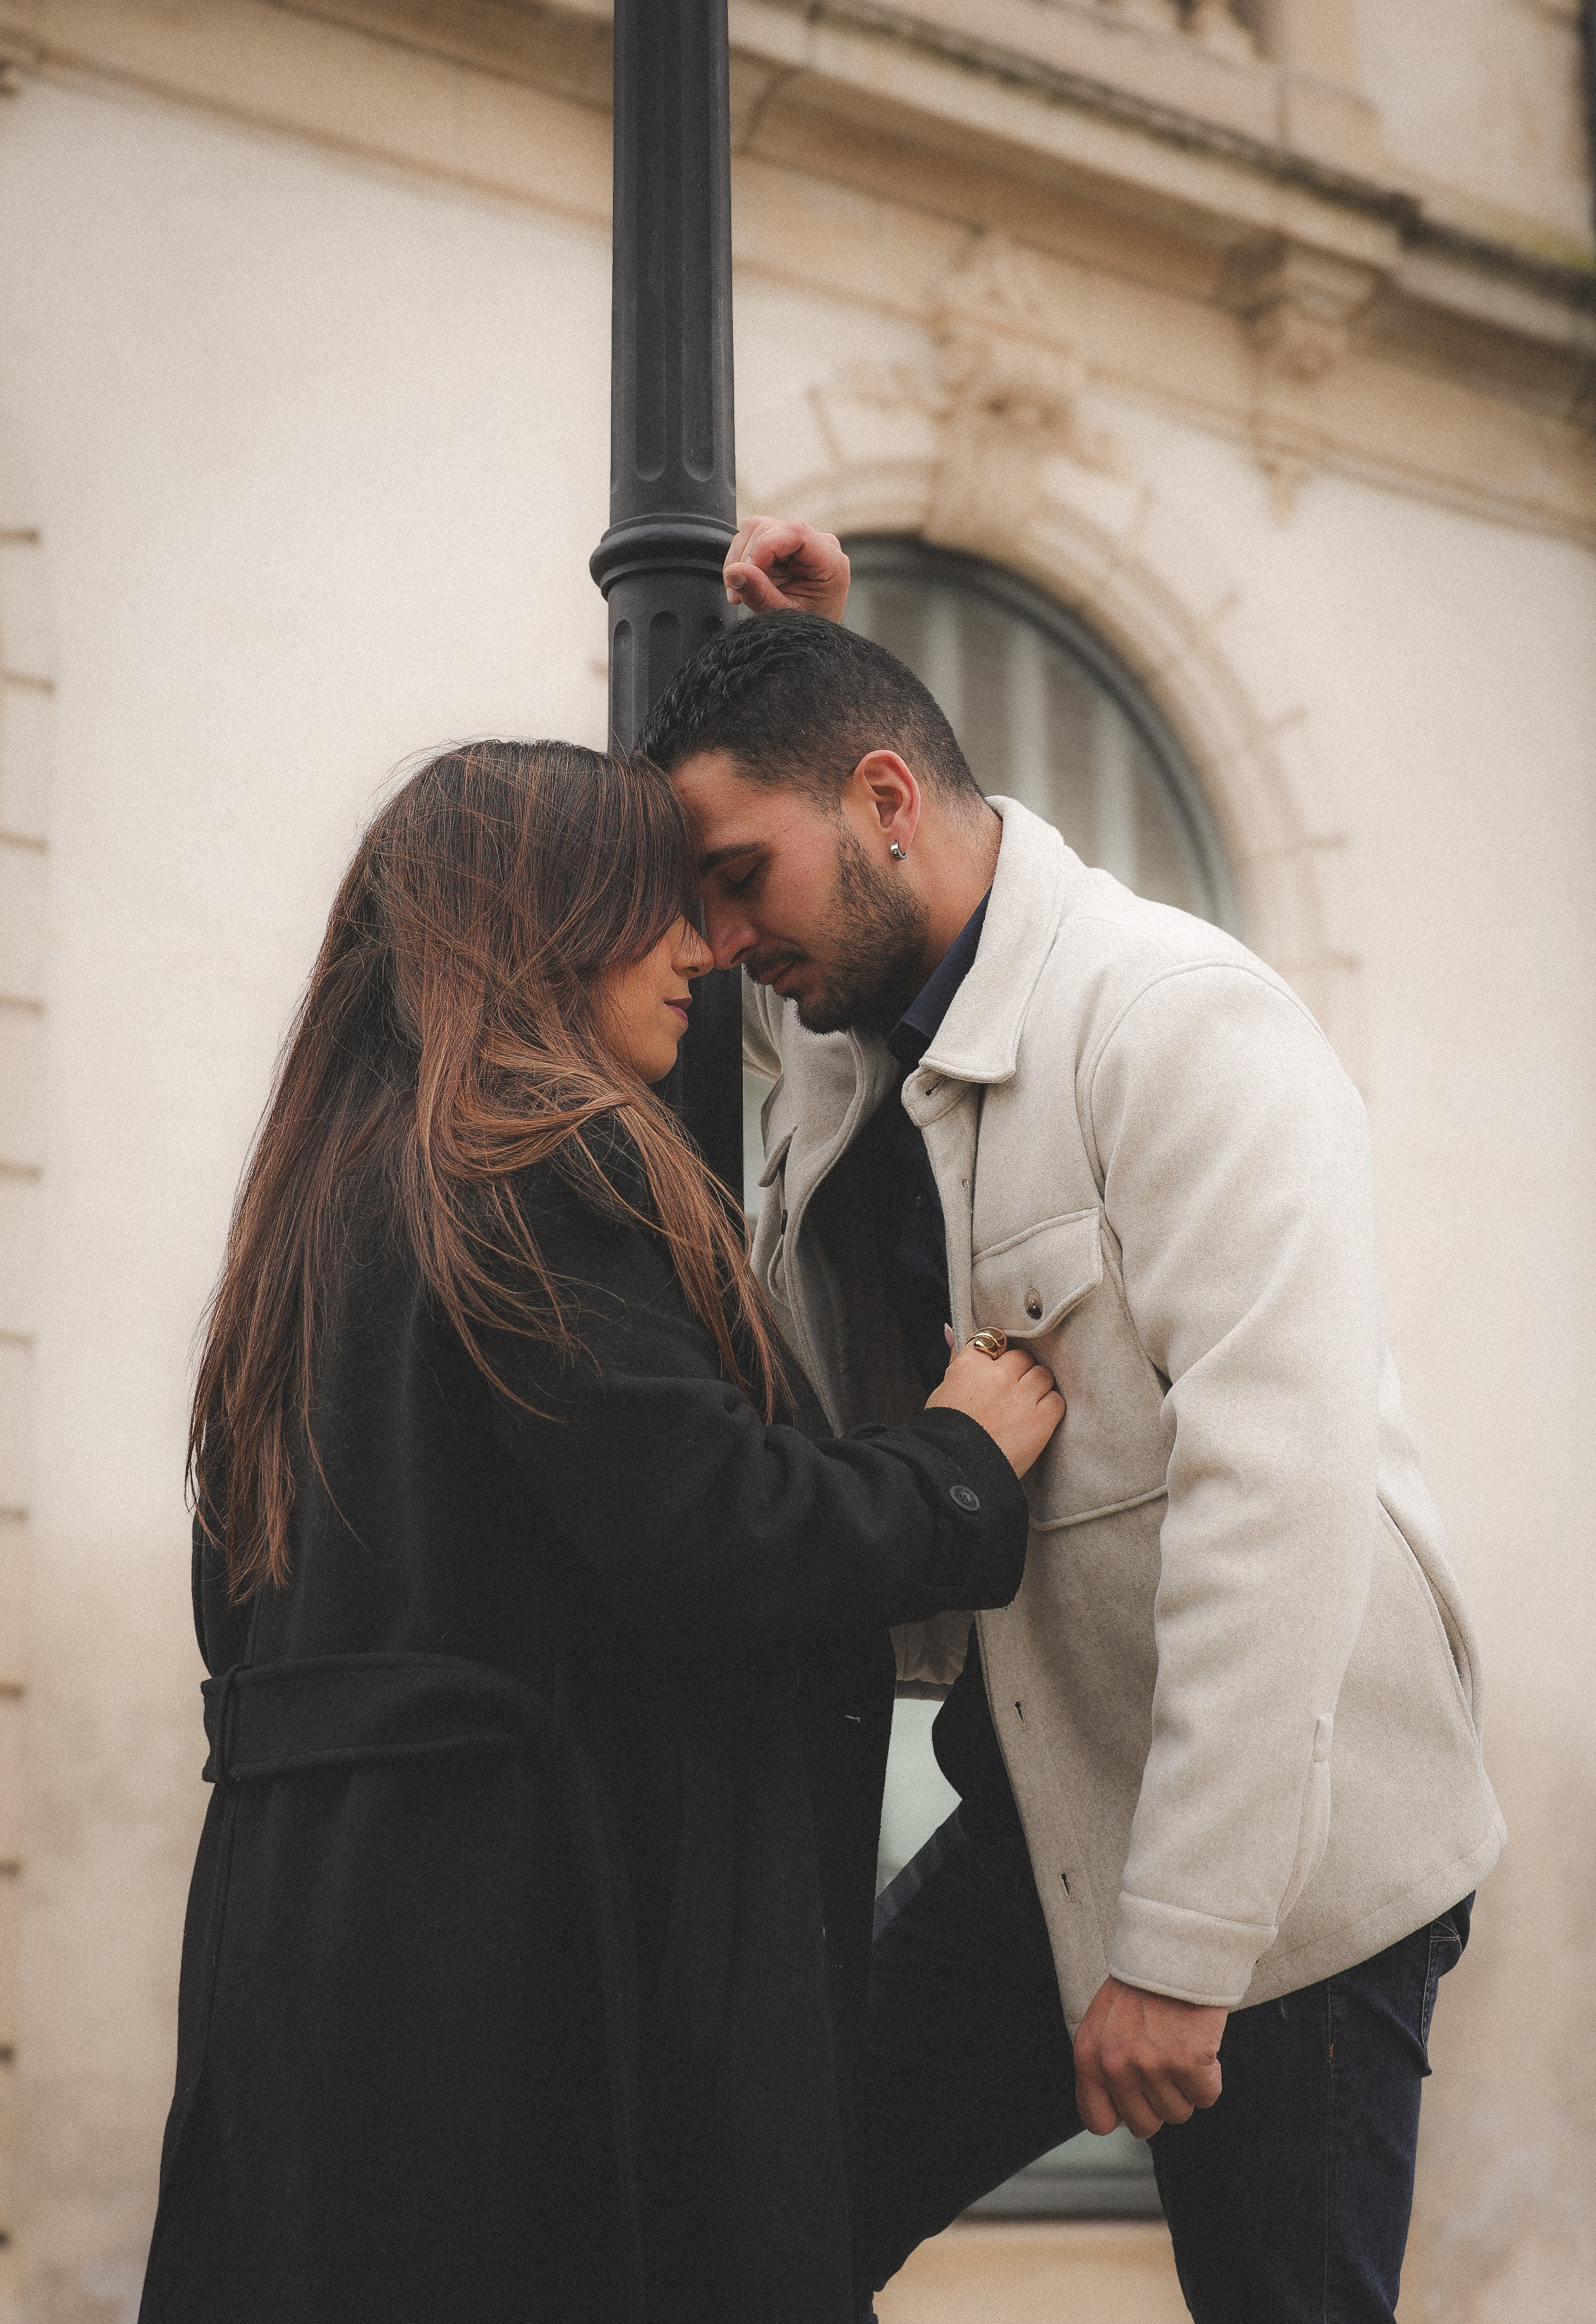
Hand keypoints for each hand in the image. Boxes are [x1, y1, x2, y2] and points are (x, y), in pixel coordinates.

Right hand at [723, 517, 849, 618]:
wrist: (809, 638)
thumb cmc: (805, 630)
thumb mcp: (784, 617)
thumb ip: (760, 594)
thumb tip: (733, 571)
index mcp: (830, 562)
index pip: (795, 532)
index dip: (764, 546)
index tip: (747, 572)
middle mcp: (817, 544)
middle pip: (768, 528)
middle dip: (746, 558)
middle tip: (738, 595)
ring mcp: (798, 542)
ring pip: (754, 529)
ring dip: (739, 560)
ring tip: (739, 593)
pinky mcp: (781, 544)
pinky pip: (750, 539)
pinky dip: (739, 561)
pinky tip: (743, 585)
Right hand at [927, 1344, 1064, 1478]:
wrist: (957, 1472)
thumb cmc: (946, 1432)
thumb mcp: (944, 1390)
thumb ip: (956, 1358)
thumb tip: (951, 1329)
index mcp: (970, 1366)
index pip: (994, 1339)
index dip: (999, 1355)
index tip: (998, 1367)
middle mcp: (997, 1376)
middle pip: (1022, 1356)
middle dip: (1020, 1371)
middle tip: (1012, 1390)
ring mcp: (1020, 1397)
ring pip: (1042, 1375)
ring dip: (1037, 1387)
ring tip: (1024, 1406)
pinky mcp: (1040, 1420)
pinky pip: (1056, 1400)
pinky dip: (1049, 1407)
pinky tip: (1036, 1419)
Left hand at [1073, 1975, 1225, 2139]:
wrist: (1174, 1947)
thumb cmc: (1141, 1986)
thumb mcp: (1103, 2024)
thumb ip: (1104, 2066)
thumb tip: (1118, 2113)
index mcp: (1089, 2056)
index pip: (1098, 2120)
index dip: (1123, 2114)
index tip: (1137, 2099)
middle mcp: (1116, 2065)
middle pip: (1145, 2125)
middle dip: (1160, 2101)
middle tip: (1165, 2066)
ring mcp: (1152, 2065)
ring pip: (1178, 2113)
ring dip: (1186, 2087)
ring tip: (1180, 2047)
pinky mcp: (1188, 2061)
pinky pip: (1206, 2096)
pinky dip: (1210, 2077)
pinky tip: (1201, 2047)